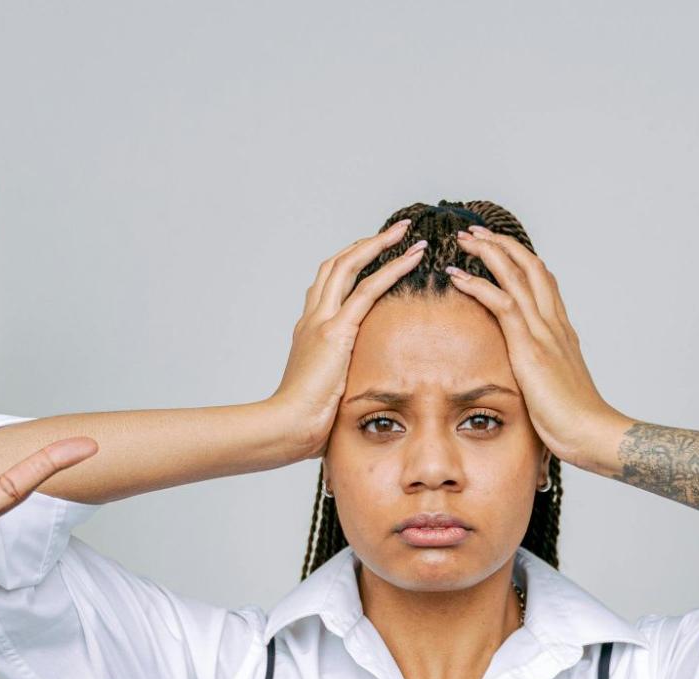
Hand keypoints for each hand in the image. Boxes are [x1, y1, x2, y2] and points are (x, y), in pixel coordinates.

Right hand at [269, 221, 429, 458]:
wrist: (286, 427)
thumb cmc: (303, 421)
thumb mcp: (325, 391)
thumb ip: (339, 380)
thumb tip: (355, 390)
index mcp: (309, 330)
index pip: (328, 284)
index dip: (350, 263)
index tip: (373, 252)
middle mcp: (312, 318)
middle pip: (336, 265)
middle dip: (366, 244)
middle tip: (395, 231)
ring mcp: (322, 322)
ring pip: (349, 266)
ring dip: (380, 244)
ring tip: (407, 232)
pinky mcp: (336, 332)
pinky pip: (368, 289)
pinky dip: (392, 268)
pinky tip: (412, 257)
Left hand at [447, 226, 626, 466]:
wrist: (592, 433)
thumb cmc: (576, 421)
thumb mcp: (557, 389)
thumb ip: (544, 375)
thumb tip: (532, 380)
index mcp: (561, 332)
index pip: (543, 281)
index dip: (520, 260)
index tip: (498, 248)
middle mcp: (554, 324)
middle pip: (530, 266)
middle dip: (502, 244)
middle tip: (475, 232)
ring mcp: (544, 333)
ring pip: (516, 275)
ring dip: (488, 253)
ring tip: (464, 240)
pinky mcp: (530, 348)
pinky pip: (503, 304)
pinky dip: (478, 285)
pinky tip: (457, 276)